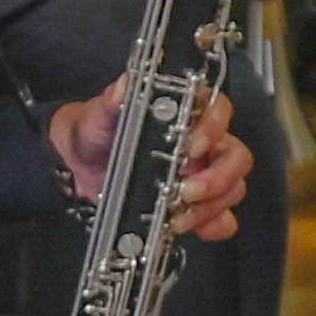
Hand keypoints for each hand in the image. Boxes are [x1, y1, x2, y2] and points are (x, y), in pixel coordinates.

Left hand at [47, 85, 253, 242]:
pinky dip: (213, 225)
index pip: (219, 111)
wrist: (79, 165)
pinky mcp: (195, 205)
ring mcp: (202, 175)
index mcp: (185, 114)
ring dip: (211, 206)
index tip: (192, 147)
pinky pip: (222, 218)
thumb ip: (110, 101)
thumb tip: (124, 87)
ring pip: (232, 189)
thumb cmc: (97, 132)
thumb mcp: (99, 115)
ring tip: (178, 216)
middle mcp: (202, 143)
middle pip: (236, 156)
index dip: (214, 129)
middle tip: (188, 191)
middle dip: (218, 178)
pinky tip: (192, 228)